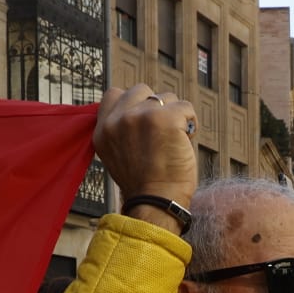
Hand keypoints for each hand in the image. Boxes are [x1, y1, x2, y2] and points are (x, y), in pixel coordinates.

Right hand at [95, 85, 197, 220]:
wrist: (157, 202)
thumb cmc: (145, 184)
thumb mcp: (117, 155)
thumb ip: (121, 130)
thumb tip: (139, 109)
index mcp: (103, 130)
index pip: (113, 94)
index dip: (134, 103)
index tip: (145, 121)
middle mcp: (118, 120)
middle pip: (141, 90)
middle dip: (155, 106)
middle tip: (162, 132)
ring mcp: (140, 116)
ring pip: (166, 97)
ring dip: (174, 115)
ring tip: (173, 140)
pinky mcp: (164, 118)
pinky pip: (185, 107)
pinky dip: (190, 122)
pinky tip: (186, 139)